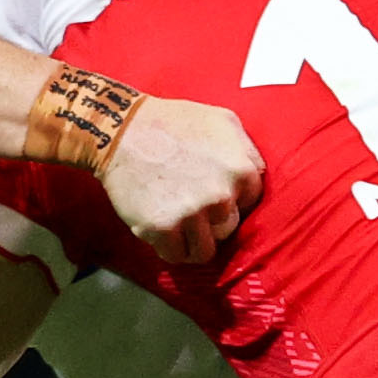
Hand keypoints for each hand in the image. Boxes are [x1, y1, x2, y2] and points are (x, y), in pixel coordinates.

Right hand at [102, 97, 263, 261]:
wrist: (120, 129)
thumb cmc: (172, 121)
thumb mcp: (222, 120)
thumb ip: (246, 150)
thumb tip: (257, 176)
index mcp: (241, 170)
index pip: (251, 203)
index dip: (232, 199)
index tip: (213, 192)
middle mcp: (221, 196)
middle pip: (229, 229)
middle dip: (212, 221)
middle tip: (190, 204)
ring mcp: (191, 214)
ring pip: (205, 251)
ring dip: (193, 241)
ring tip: (178, 223)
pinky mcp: (162, 229)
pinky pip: (177, 256)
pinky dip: (169, 248)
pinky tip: (162, 229)